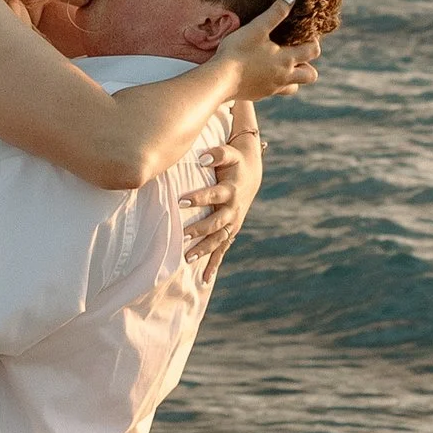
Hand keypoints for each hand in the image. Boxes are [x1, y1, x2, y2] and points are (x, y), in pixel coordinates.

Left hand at [185, 119, 263, 279]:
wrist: (251, 174)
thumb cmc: (235, 161)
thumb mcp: (228, 153)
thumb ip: (216, 153)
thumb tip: (201, 157)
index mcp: (231, 191)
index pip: (213, 195)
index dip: (199, 197)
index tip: (181, 199)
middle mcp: (233, 209)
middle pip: (216, 222)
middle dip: (200, 229)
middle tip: (181, 234)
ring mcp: (233, 223)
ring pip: (219, 239)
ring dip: (205, 249)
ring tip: (187, 258)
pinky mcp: (231, 231)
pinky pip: (223, 249)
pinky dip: (214, 264)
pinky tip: (205, 279)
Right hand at [217, 0, 320, 105]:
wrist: (219, 80)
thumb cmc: (238, 52)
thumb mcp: (257, 28)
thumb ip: (276, 13)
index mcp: (286, 59)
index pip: (312, 52)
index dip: (313, 42)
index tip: (306, 35)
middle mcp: (284, 77)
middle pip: (310, 75)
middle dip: (308, 64)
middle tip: (297, 53)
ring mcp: (272, 88)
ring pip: (293, 87)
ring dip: (293, 77)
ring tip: (282, 65)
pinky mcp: (259, 94)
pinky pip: (274, 91)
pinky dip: (274, 82)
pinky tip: (261, 73)